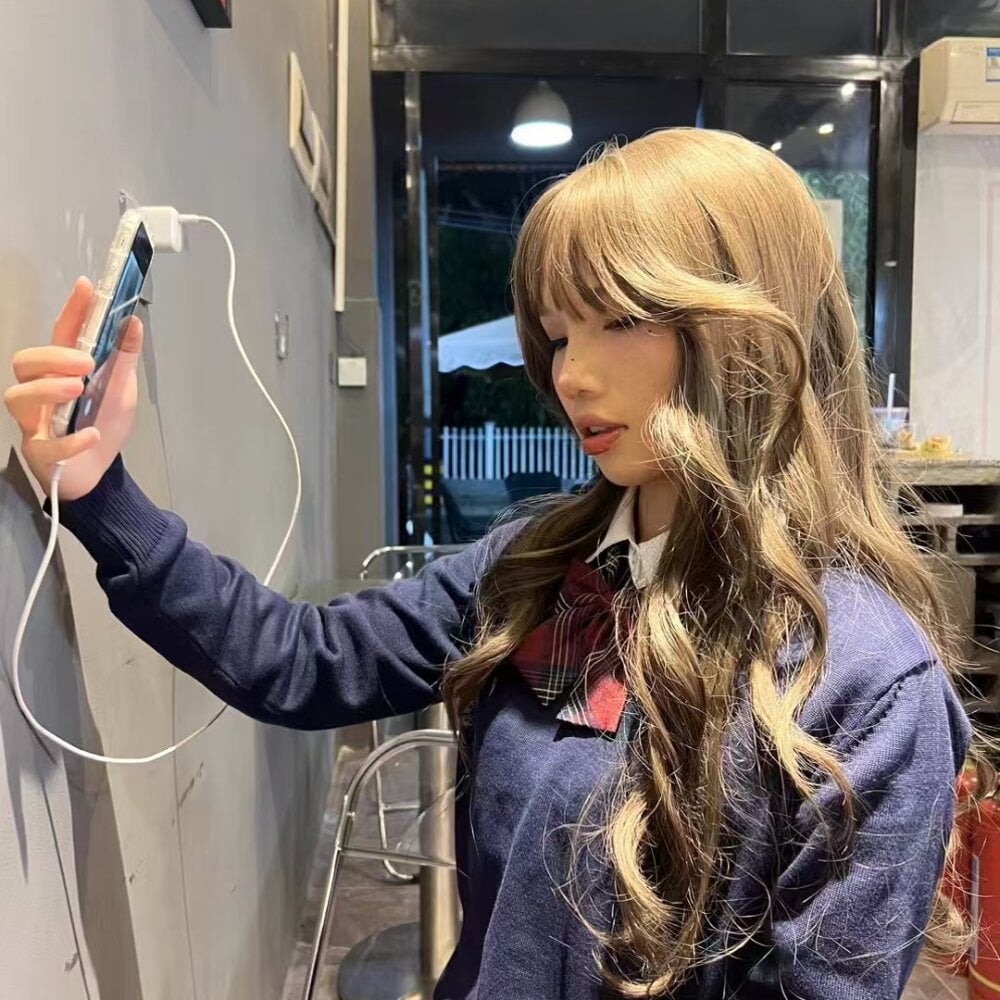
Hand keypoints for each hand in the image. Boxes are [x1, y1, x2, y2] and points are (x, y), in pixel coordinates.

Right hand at [4, 277, 142, 499]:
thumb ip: (123, 359)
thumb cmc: (103, 425)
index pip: (61, 334)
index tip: (86, 287)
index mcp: (62, 371)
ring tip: (77, 389)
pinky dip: (70, 440)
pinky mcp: (40, 454)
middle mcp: (40, 392)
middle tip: (84, 363)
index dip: (72, 309)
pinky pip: (45, 445)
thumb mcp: (121, 390)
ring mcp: (35, 422)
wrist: (100, 474)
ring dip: (48, 389)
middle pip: (24, 362)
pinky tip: (91, 435)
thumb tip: (133, 321)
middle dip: (52, 357)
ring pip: (18, 397)